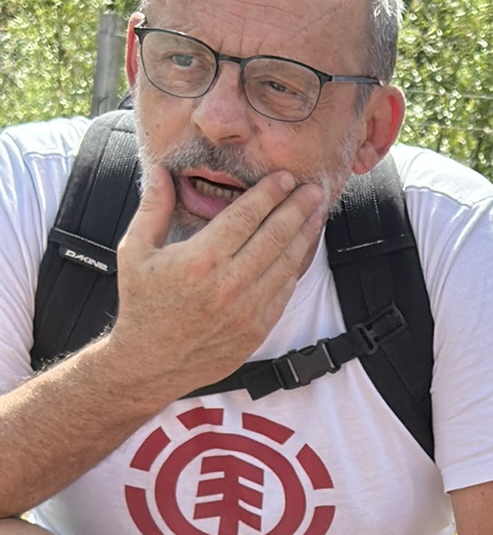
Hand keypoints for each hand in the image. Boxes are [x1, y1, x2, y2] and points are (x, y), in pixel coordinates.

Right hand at [109, 161, 325, 401]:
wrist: (153, 362)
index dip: (269, 194)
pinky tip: (301, 251)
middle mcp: (230, 283)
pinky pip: (284, 291)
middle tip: (312, 190)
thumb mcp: (136, 251)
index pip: (246, 216)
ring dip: (303, 237)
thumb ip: (153, 208)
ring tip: (314, 215)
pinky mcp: (258, 329)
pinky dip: (295, 268)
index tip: (285, 178)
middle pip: (274, 236)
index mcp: (201, 259)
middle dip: (296, 209)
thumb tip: (164, 172)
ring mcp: (248, 309)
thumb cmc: (142, 304)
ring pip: (286, 264)